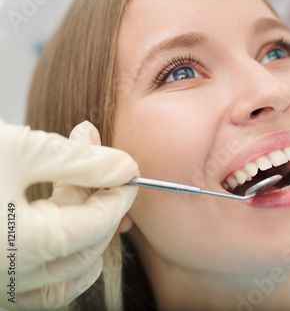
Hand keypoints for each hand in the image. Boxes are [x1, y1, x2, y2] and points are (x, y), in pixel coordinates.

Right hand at [0, 120, 138, 309]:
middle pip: (86, 247)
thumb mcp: (18, 150)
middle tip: (96, 167)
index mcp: (23, 247)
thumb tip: (125, 167)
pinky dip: (58, 259)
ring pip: (66, 274)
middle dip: (100, 206)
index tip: (127, 173)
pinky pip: (38, 289)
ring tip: (75, 192)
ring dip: (83, 234)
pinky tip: (55, 224)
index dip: (119, 195)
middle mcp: (10, 282)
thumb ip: (79, 160)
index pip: (98, 224)